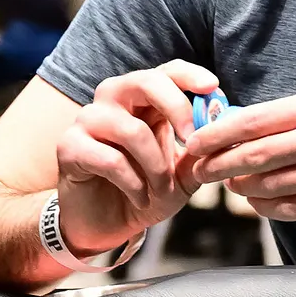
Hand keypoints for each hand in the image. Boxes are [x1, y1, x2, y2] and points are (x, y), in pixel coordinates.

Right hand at [54, 61, 217, 254]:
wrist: (106, 225)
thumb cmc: (145, 191)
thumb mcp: (182, 175)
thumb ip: (200, 154)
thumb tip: (226, 134)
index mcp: (143, 100)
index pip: (166, 72)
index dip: (189, 75)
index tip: (213, 87)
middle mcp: (113, 101)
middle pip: (144, 81)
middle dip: (176, 107)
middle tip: (192, 139)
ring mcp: (88, 120)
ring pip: (131, 129)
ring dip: (155, 165)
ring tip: (162, 189)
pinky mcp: (69, 146)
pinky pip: (110, 159)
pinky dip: (133, 183)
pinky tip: (140, 198)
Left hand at [185, 87, 295, 224]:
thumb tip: (248, 126)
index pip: (253, 119)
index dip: (216, 134)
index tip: (193, 142)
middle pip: (253, 153)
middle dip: (217, 165)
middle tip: (196, 172)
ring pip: (269, 184)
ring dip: (242, 189)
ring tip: (229, 187)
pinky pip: (293, 209)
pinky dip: (268, 207)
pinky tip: (259, 204)